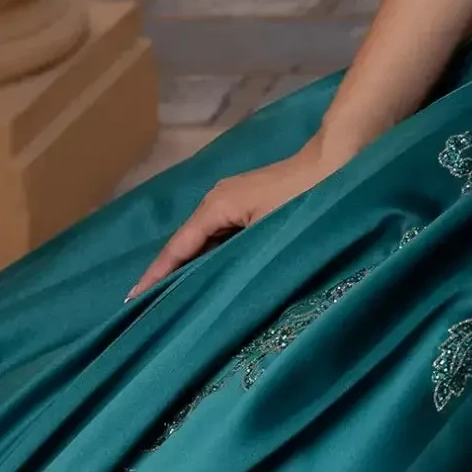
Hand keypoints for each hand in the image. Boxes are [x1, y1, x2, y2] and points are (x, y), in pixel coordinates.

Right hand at [127, 139, 342, 298]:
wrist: (340, 159)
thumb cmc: (307, 196)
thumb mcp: (269, 233)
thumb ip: (237, 259)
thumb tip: (213, 287)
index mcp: (215, 207)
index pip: (177, 249)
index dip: (155, 277)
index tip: (131, 303)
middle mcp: (216, 202)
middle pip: (185, 246)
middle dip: (167, 276)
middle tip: (148, 313)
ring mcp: (233, 201)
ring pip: (204, 242)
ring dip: (190, 268)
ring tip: (171, 302)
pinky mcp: (250, 205)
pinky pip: (221, 236)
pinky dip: (211, 257)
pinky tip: (209, 277)